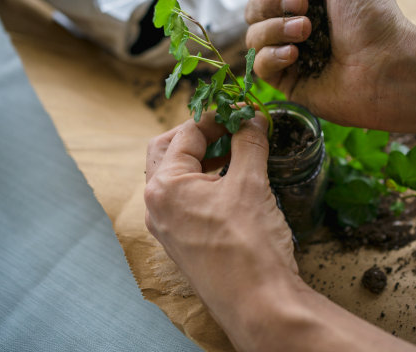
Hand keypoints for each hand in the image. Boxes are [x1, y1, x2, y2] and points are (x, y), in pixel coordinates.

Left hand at [144, 111, 297, 333]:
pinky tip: (231, 184)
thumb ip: (249, 143)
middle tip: (230, 129)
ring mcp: (166, 227)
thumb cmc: (249, 243)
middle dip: (199, 136)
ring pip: (176, 178)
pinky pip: (184, 202)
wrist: (258, 303)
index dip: (216, 118)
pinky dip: (204, 184)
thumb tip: (252, 118)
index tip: (242, 113)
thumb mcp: (252, 184)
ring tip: (236, 154)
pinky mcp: (181, 242)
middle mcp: (156, 205)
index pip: (185, 134)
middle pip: (168, 152)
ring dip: (202, 160)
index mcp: (165, 185)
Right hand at [245, 0, 415, 128]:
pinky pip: (259, 65)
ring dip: (275, 28)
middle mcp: (294, 25)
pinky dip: (272, 56)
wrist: (386, 63)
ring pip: (253, 35)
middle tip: (304, 7)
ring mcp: (289, 55)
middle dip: (275, 2)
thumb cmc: (372, 15)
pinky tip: (294, 54)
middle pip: (254, 7)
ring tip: (305, 31)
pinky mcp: (288, 83)